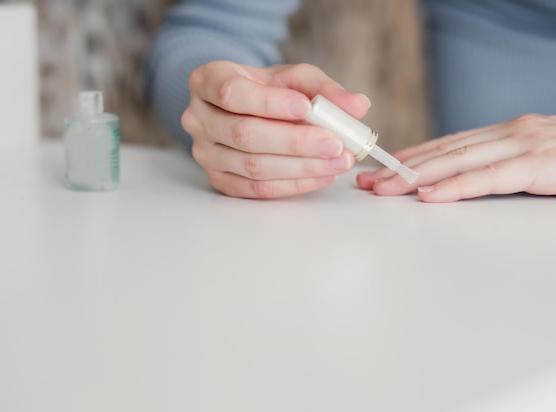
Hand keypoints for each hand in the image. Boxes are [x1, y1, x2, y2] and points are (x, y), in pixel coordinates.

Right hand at [182, 61, 370, 197]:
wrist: (244, 109)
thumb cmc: (268, 90)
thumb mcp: (294, 79)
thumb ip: (324, 89)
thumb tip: (358, 106)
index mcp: (207, 81)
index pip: (232, 93)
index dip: (269, 103)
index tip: (306, 107)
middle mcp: (197, 118)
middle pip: (244, 135)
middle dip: (296, 142)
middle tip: (336, 144)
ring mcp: (205, 153)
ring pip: (252, 166)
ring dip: (300, 167)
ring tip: (337, 162)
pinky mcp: (219, 179)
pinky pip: (257, 188)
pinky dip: (293, 185)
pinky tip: (321, 176)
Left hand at [357, 114, 555, 201]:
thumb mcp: (544, 160)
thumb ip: (510, 167)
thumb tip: (473, 183)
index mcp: (511, 132)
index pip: (450, 144)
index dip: (413, 157)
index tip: (383, 169)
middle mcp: (512, 132)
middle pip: (445, 151)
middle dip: (402, 168)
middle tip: (368, 182)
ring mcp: (526, 144)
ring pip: (459, 161)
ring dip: (416, 177)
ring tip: (384, 190)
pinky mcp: (541, 164)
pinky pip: (489, 178)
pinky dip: (455, 187)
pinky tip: (429, 196)